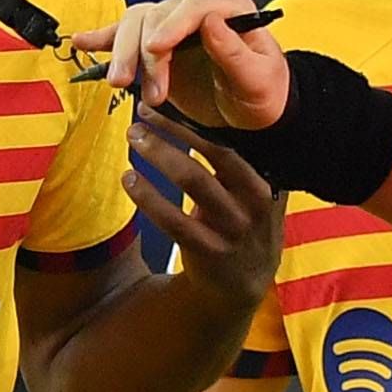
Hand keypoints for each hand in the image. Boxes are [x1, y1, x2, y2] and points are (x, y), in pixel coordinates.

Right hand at [95, 0, 289, 132]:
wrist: (253, 110)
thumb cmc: (262, 94)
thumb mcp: (258, 79)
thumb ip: (235, 52)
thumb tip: (212, 22)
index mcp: (231, 9)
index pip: (195, 7)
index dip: (172, 26)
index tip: (156, 50)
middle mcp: (199, 9)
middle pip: (159, 14)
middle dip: (142, 49)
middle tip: (132, 82)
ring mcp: (174, 24)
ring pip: (137, 23)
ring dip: (123, 51)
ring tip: (118, 81)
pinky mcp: (157, 43)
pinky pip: (125, 33)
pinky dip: (102, 37)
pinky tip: (81, 41)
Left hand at [123, 112, 282, 307]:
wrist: (243, 286)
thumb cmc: (241, 228)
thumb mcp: (253, 197)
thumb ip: (236, 167)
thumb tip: (198, 118)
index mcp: (262, 184)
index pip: (226, 144)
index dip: (192, 123)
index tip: (164, 104)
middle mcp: (253, 204)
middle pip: (209, 156)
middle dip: (172, 133)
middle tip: (141, 117)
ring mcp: (232, 229)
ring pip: (191, 182)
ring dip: (158, 156)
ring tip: (133, 139)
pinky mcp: (209, 252)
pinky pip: (172, 219)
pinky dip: (148, 197)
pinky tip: (129, 179)